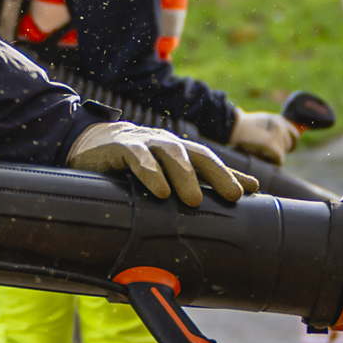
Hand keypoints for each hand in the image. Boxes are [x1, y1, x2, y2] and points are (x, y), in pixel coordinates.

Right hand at [69, 120, 259, 208]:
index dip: (230, 174)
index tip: (250, 192)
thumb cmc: (137, 163)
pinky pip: (138, 157)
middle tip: (232, 196)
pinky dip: (151, 173)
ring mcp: (145, 143)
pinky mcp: (121, 147)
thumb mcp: (168, 171)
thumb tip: (247, 191)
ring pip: (171, 154)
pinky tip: (160, 190)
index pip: (210, 161)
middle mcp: (167, 144)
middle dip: (218, 174)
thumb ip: (202, 179)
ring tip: (194, 200)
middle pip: (197, 155)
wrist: (92, 143)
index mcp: (180, 152)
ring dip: (185, 175)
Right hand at [228, 108, 299, 162]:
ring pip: (283, 153)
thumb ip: (273, 129)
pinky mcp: (273, 146)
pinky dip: (271, 161)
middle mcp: (281, 125)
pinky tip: (261, 157)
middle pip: (290, 144)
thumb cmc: (241, 128)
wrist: (232, 127)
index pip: (295, 133)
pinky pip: (279, 160)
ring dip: (273, 156)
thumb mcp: (261, 123)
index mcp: (278, 119)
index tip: (287, 149)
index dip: (291, 142)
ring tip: (259, 151)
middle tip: (266, 151)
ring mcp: (278, 135)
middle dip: (281, 150)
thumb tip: (284, 142)